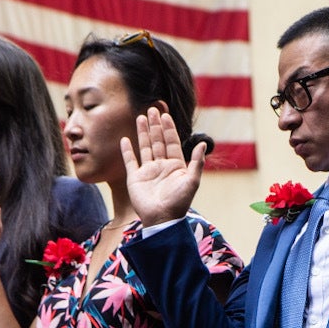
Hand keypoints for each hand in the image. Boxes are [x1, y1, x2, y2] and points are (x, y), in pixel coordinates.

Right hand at [121, 107, 204, 226]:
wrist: (162, 218)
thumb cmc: (179, 202)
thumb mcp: (192, 181)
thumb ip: (197, 162)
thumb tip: (203, 143)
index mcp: (175, 166)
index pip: (171, 142)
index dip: (169, 129)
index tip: (165, 115)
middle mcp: (161, 166)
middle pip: (158, 141)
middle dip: (155, 125)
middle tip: (152, 109)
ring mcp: (147, 171)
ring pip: (145, 147)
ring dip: (143, 133)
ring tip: (140, 117)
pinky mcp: (135, 178)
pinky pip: (130, 161)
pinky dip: (127, 150)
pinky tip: (125, 139)